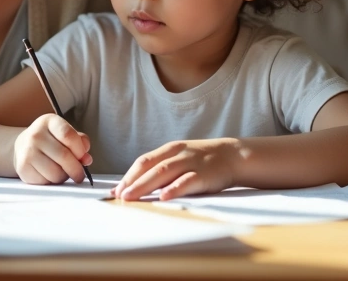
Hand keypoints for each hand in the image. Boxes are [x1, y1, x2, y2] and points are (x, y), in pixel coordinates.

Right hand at [13, 114, 92, 184]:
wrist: (23, 145)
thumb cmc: (49, 140)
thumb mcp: (64, 133)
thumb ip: (80, 142)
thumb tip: (86, 158)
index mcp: (49, 122)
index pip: (69, 136)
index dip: (80, 151)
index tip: (84, 158)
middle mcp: (36, 134)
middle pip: (63, 156)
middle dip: (76, 169)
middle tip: (79, 174)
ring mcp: (27, 151)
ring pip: (55, 173)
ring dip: (63, 177)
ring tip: (62, 172)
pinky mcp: (22, 167)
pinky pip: (45, 182)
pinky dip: (51, 182)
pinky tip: (49, 175)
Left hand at [112, 138, 240, 201]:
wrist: (232, 155)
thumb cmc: (201, 161)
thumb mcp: (178, 160)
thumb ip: (160, 172)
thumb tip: (134, 188)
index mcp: (168, 150)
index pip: (143, 162)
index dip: (128, 176)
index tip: (115, 190)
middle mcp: (176, 154)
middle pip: (150, 167)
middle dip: (132, 182)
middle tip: (118, 196)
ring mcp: (190, 163)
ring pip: (163, 172)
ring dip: (145, 185)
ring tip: (131, 197)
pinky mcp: (204, 174)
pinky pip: (187, 181)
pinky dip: (174, 189)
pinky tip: (163, 197)